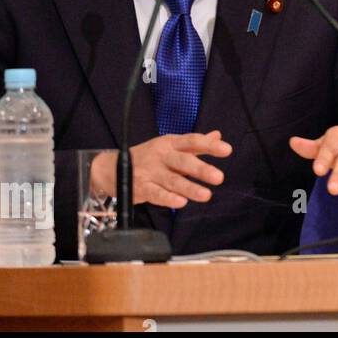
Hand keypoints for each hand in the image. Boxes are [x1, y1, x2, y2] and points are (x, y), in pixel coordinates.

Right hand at [91, 130, 230, 207]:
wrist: (110, 168)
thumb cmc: (148, 157)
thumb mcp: (170, 146)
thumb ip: (195, 145)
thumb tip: (218, 135)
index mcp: (170, 143)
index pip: (192, 141)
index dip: (210, 145)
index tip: (227, 150)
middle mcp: (160, 156)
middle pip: (183, 161)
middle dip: (201, 169)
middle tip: (219, 177)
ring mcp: (149, 172)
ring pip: (172, 181)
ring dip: (190, 188)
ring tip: (206, 195)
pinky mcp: (140, 187)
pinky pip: (156, 194)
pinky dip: (168, 198)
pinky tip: (181, 202)